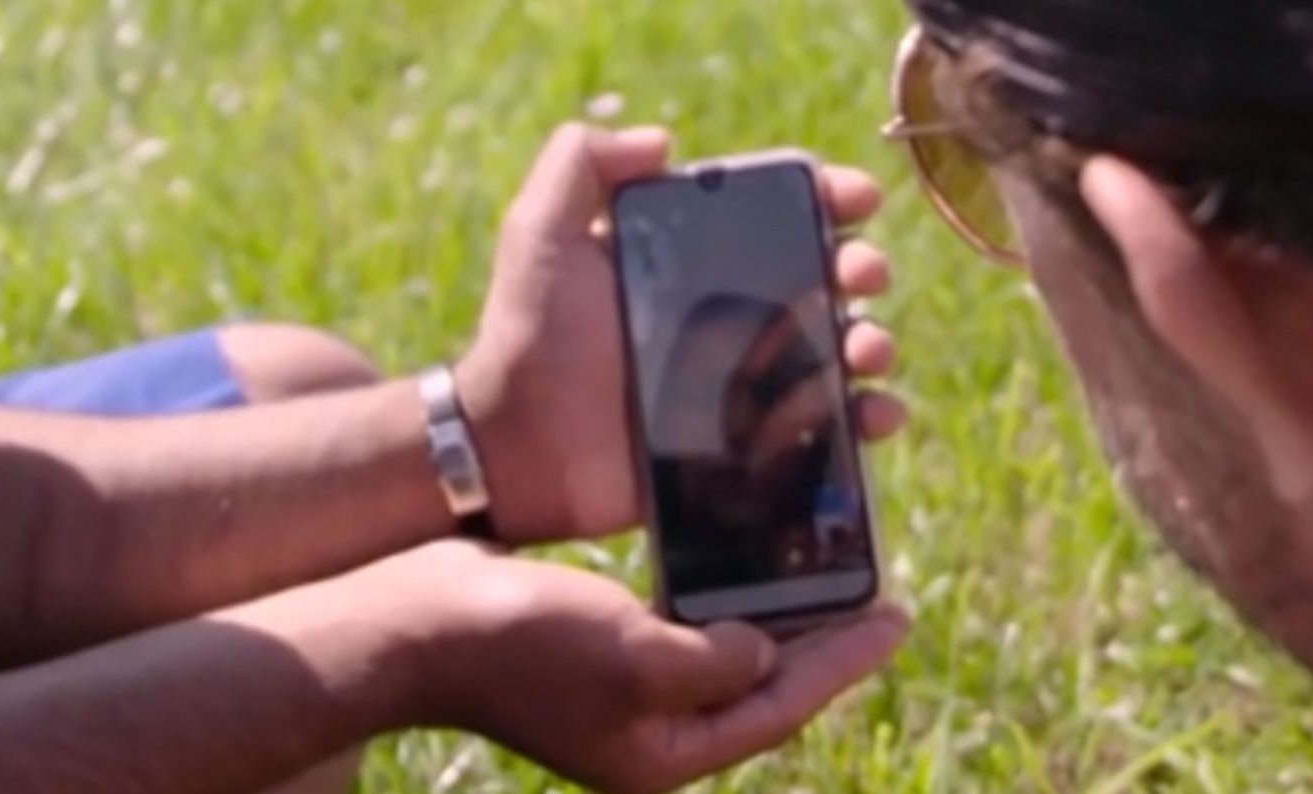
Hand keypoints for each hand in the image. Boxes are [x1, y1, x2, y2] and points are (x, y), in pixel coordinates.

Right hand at [367, 540, 908, 793]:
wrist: (415, 619)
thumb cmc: (521, 639)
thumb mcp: (635, 654)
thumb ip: (716, 662)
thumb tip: (766, 655)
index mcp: (661, 754)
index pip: (778, 707)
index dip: (842, 660)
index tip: (897, 615)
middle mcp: (648, 733)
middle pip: (759, 687)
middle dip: (819, 642)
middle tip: (877, 593)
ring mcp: (620, 695)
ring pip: (725, 653)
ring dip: (773, 614)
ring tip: (825, 571)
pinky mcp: (597, 651)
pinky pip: (682, 626)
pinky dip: (720, 597)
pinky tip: (742, 559)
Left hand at [455, 123, 903, 543]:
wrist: (520, 446)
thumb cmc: (527, 334)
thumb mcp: (540, 234)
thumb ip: (581, 166)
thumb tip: (663, 140)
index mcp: (692, 258)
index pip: (776, 214)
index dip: (826, 197)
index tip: (857, 198)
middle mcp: (727, 312)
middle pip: (823, 278)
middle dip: (861, 267)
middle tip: (863, 275)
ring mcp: (744, 380)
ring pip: (837, 351)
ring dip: (872, 341)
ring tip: (868, 349)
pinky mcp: (749, 443)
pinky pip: (824, 429)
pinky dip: (864, 420)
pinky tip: (876, 415)